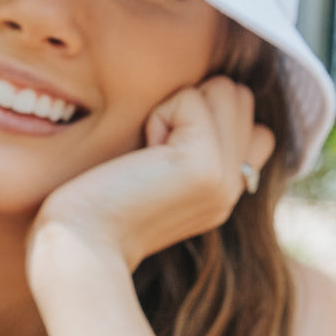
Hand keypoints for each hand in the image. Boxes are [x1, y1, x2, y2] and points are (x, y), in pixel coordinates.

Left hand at [27, 77, 274, 282]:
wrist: (81, 244)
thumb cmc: (97, 204)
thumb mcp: (155, 173)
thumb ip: (190, 144)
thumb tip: (208, 92)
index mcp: (226, 190)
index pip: (254, 124)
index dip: (206, 118)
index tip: (160, 155)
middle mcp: (234, 186)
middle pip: (240, 98)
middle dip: (192, 105)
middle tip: (152, 152)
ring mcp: (225, 177)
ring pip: (225, 91)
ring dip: (178, 107)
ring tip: (149, 153)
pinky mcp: (205, 165)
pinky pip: (191, 99)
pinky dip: (159, 115)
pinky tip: (141, 156)